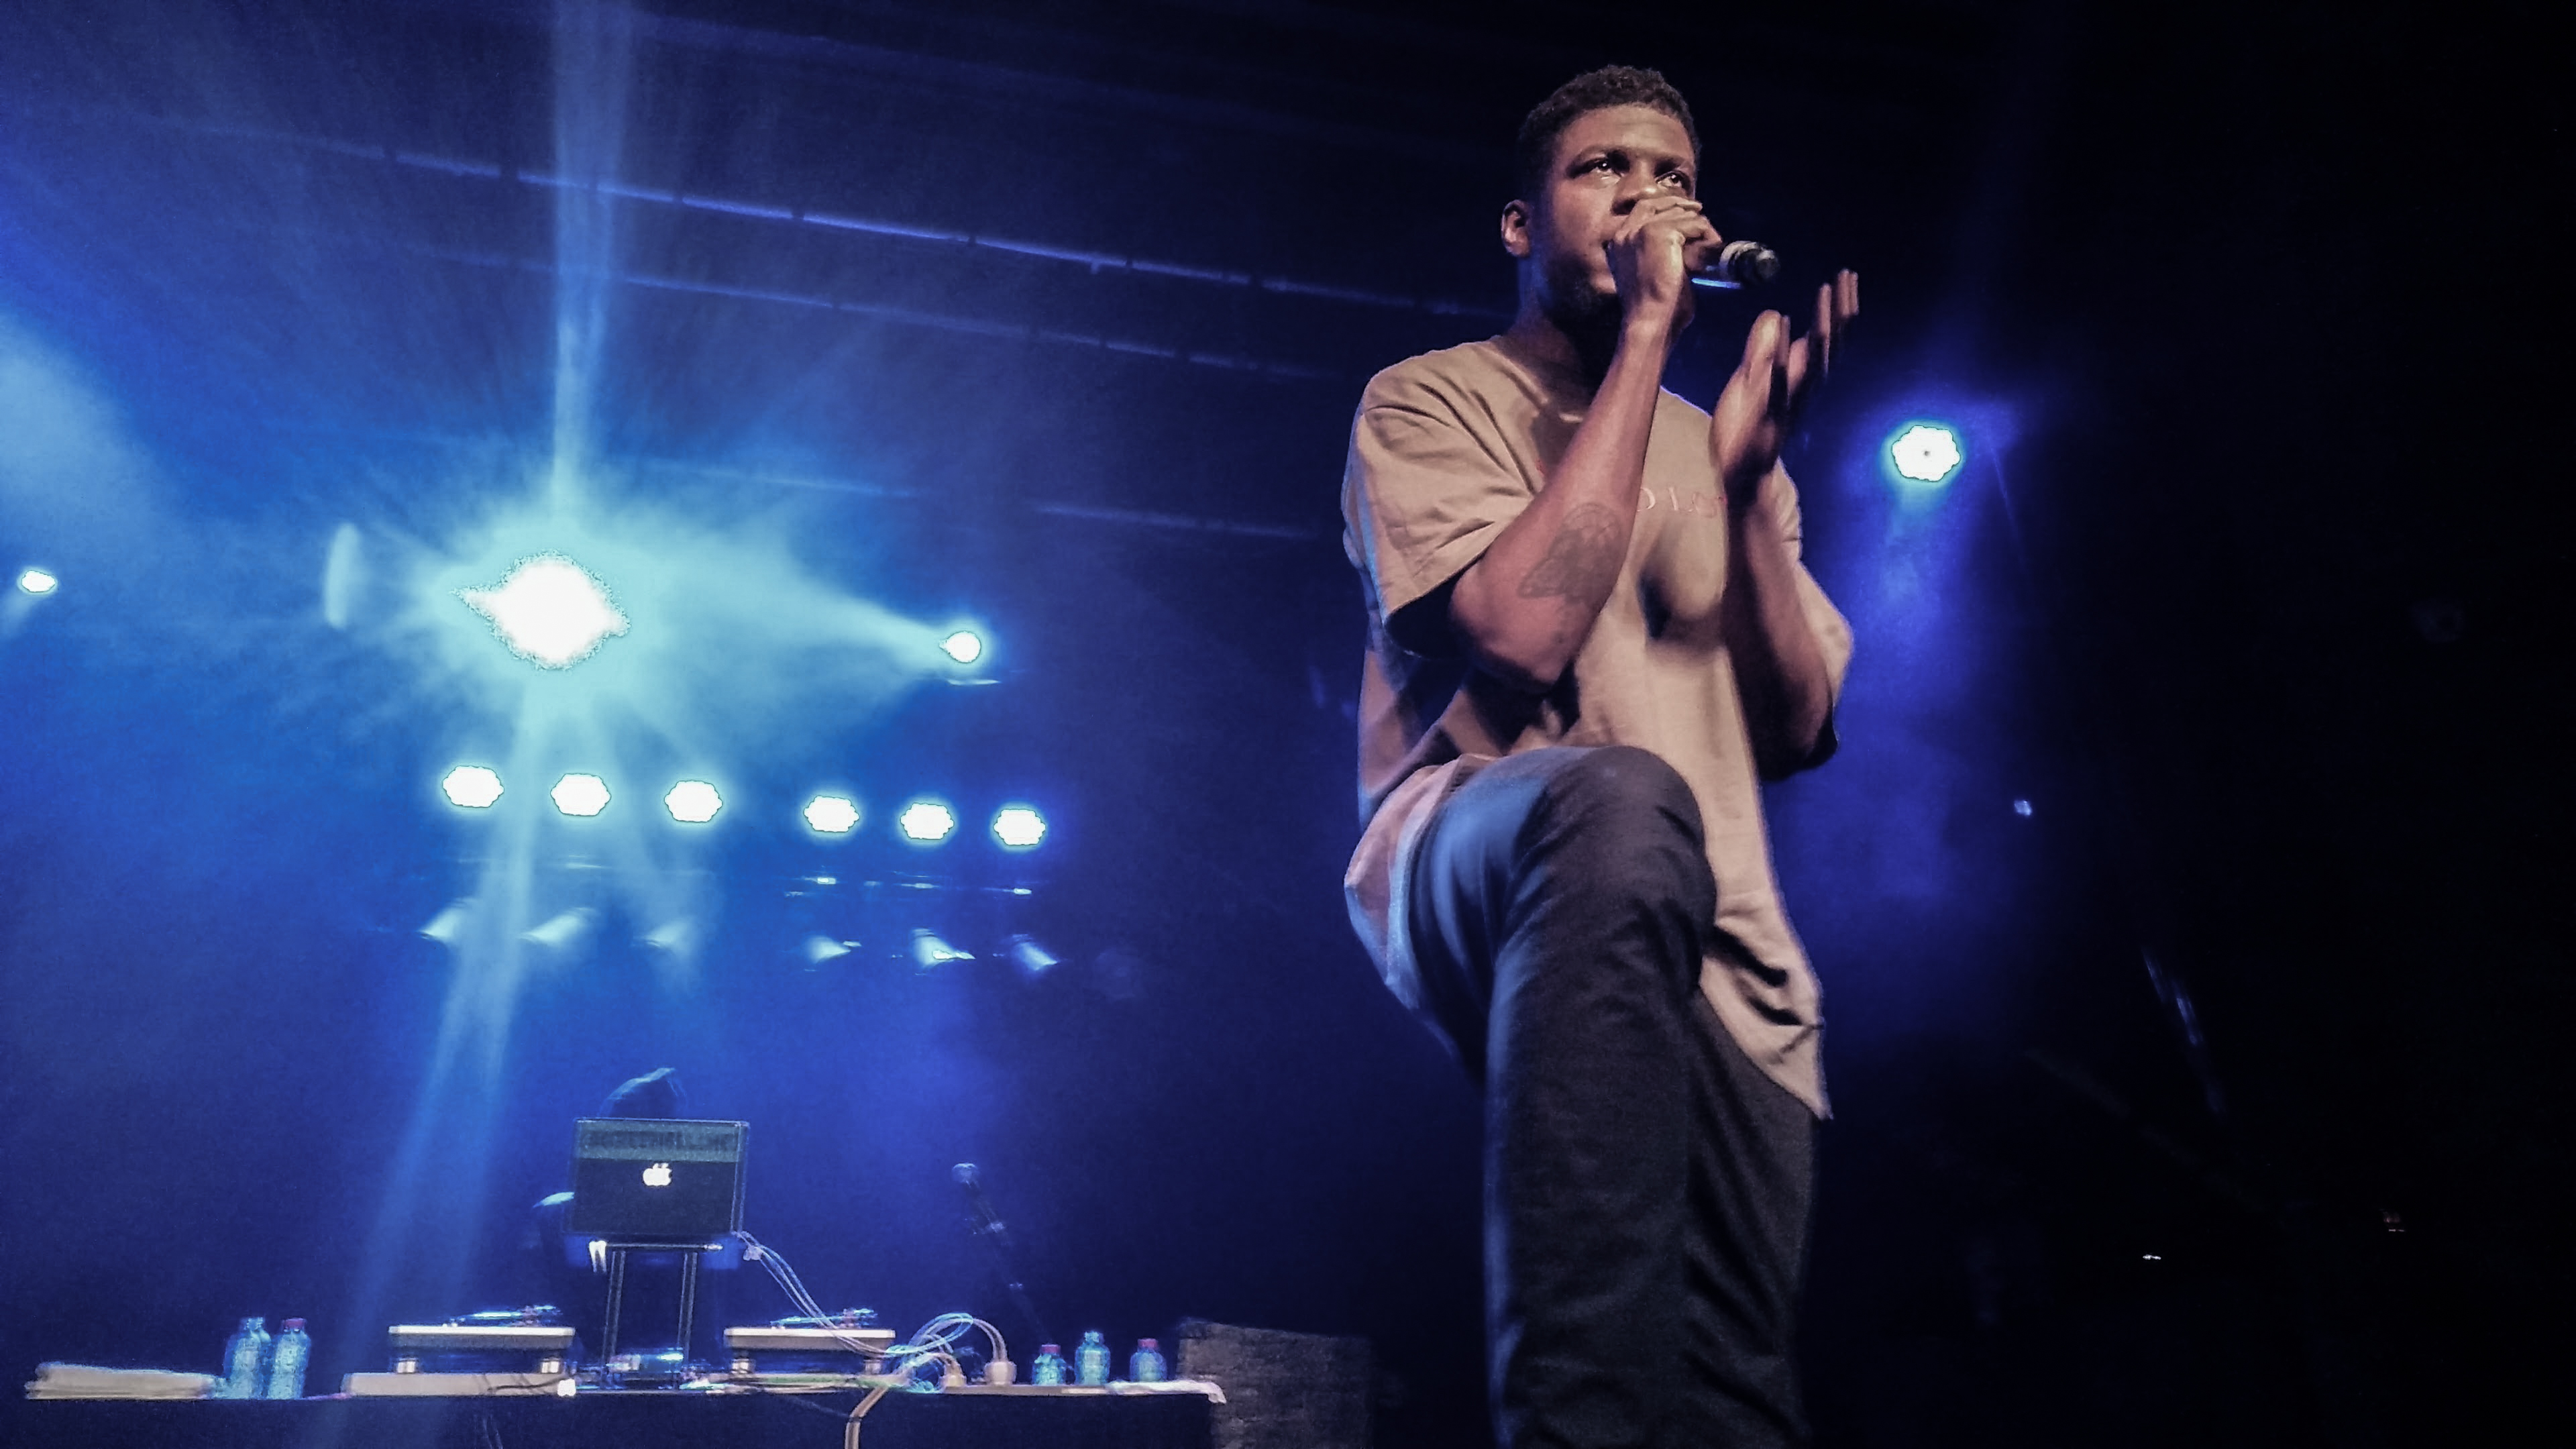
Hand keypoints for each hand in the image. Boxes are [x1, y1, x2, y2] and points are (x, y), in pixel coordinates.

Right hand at [1603, 196, 1720, 334]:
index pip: (1643, 208)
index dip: (1666, 205)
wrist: (1650, 319)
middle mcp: (1625, 231)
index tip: (1686, 209)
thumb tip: (1688, 234)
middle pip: (1659, 203)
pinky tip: (1710, 250)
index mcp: (1618, 242)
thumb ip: (1660, 251)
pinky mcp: (1658, 232)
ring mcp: (1640, 230)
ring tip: (1711, 244)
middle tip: (1701, 213)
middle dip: (1683, 208)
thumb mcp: (1652, 272)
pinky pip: (1693, 224)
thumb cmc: (1654, 307)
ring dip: (1700, 227)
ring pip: (1680, 214)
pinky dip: (1706, 235)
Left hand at [1709, 269, 1859, 499]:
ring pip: (1813, 365)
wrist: (1738, 472)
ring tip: (1826, 299)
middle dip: (1838, 311)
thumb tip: (1774, 315)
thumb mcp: (1750, 377)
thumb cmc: (1745, 425)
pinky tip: (1783, 333)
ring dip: (1821, 330)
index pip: (1826, 337)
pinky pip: (1778, 387)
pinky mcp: (1768, 419)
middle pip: (1829, 346)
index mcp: (1798, 376)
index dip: (1838, 308)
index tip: (1846, 277)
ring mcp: (1787, 404)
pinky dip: (1782, 359)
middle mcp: (1800, 388)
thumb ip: (1762, 349)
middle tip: (1845, 278)